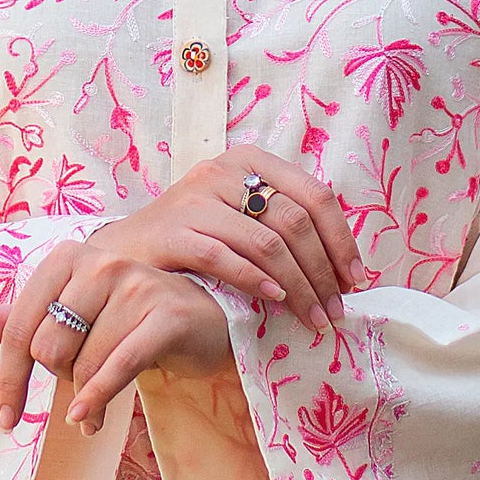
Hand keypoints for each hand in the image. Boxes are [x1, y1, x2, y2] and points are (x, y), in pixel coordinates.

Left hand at [0, 237, 232, 435]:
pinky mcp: (166, 312)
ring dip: (86, 401)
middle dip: (61, 382)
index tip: (6, 418)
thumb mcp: (70, 318)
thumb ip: (16, 320)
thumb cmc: (126, 320)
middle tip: (80, 390)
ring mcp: (136, 284)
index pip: (19, 326)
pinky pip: (120, 365)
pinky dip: (99, 398)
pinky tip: (88, 419)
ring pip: (85, 363)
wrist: (199, 321)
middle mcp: (100, 262)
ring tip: (93, 412)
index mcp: (67, 258)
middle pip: (50, 348)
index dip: (8, 378)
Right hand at [105, 149, 364, 334]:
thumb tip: (344, 268)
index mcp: (250, 161)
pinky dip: (257, 281)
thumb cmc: (192, 238)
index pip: (315, 195)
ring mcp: (195, 198)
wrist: (123, 252)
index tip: (356, 281)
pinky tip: (275, 302)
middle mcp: (224, 171)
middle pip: (295, 221)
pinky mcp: (172, 231)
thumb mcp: (240, 217)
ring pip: (266, 243)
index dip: (342, 240)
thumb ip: (283, 226)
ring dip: (298, 286)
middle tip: (336, 310)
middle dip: (323, 272)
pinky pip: (226, 257)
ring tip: (312, 318)